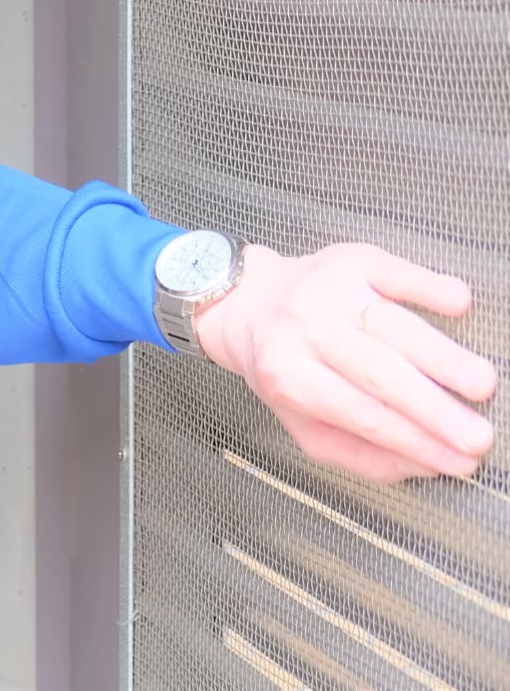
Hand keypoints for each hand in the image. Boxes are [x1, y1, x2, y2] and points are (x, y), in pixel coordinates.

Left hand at [195, 243, 496, 481]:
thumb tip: (424, 467)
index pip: (362, 415)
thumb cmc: (285, 367)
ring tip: (481, 384)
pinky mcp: (349, 259)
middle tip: (478, 435)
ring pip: (392, 326)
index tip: (460, 461)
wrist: (246, 301)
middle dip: (434, 408)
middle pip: (378, 372)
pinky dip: (428, 286)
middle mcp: (304, 329)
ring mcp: (327, 290)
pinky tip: (458, 304)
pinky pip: (394, 272)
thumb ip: (359, 453)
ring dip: (442, 357)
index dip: (415, 440)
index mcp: (288, 376)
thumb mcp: (302, 421)